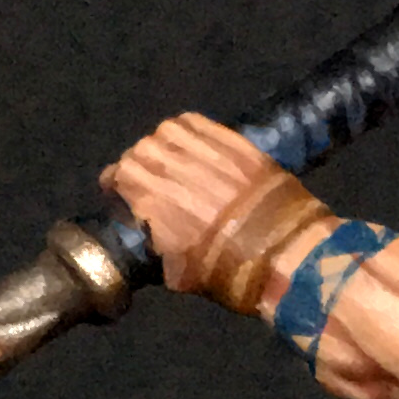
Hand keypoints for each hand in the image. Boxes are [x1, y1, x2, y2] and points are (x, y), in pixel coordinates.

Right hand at [101, 112, 290, 295]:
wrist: (282, 253)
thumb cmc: (224, 270)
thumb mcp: (175, 274)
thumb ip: (157, 248)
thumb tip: (157, 241)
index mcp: (145, 193)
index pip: (116, 175)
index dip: (117, 185)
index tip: (120, 193)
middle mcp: (167, 161)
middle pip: (141, 150)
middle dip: (140, 164)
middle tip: (151, 180)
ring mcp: (201, 146)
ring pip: (168, 131)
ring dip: (164, 144)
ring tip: (172, 159)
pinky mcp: (232, 139)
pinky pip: (199, 123)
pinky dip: (191, 131)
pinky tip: (196, 146)